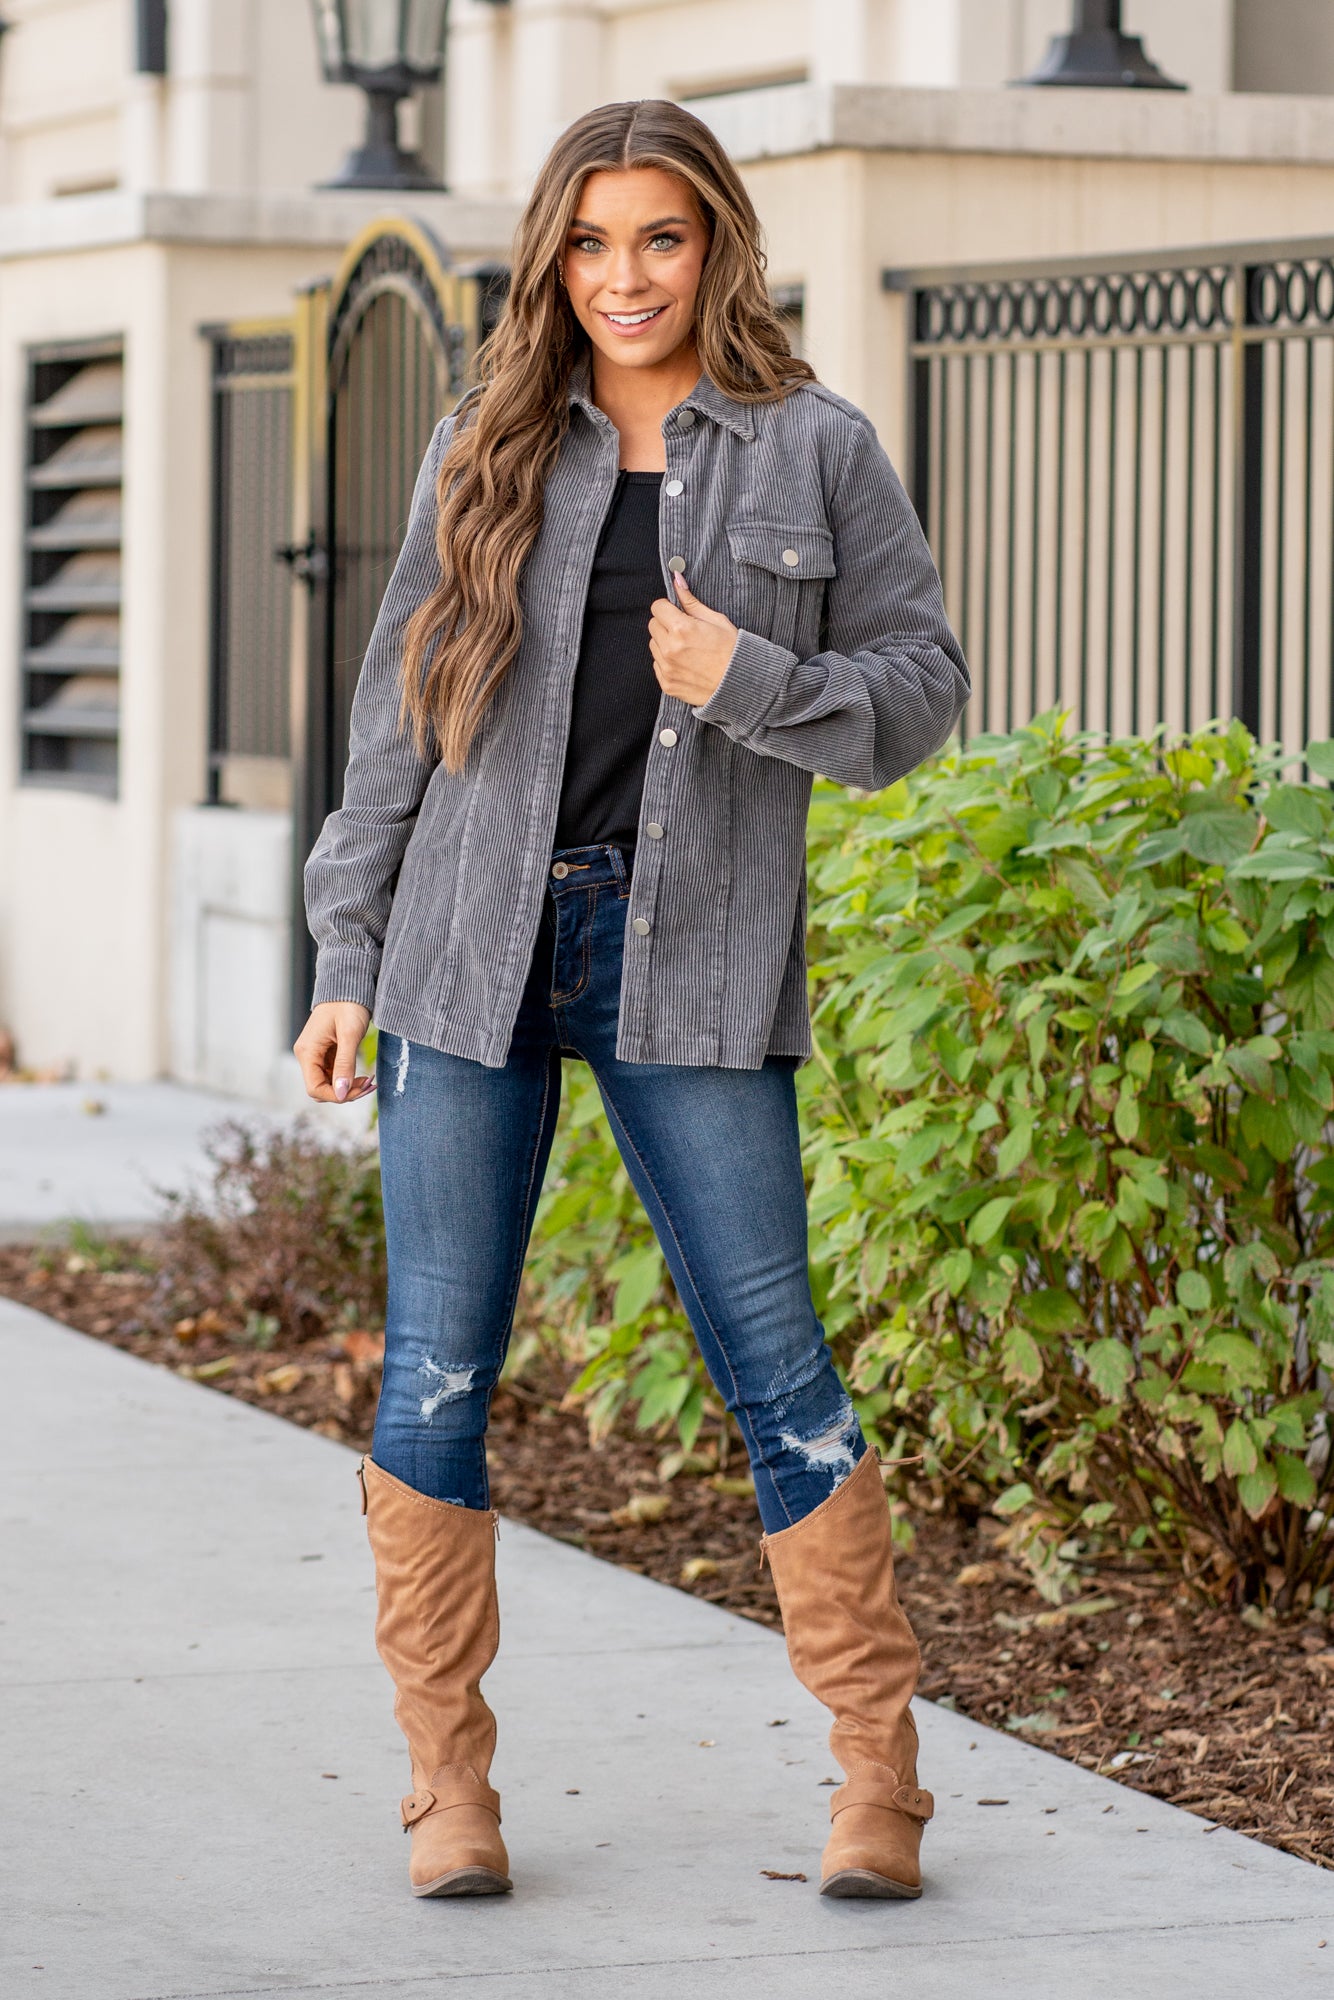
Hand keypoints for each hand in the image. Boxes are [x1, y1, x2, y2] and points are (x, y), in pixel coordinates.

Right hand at [294, 1002, 374, 1103]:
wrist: (349, 985)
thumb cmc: (348, 1004)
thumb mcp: (350, 1035)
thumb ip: (345, 1064)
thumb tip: (341, 1094)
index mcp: (307, 1051)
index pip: (314, 1088)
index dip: (336, 1095)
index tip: (359, 1090)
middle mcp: (308, 1055)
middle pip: (322, 1089)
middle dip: (345, 1092)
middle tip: (369, 1085)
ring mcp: (317, 1055)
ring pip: (330, 1084)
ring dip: (349, 1087)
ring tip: (370, 1080)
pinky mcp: (327, 1054)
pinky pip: (336, 1075)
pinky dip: (349, 1078)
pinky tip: (365, 1075)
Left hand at [648, 575, 737, 706]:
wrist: (740, 684)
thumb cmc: (732, 650)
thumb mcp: (716, 620)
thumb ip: (691, 602)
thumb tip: (677, 581)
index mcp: (682, 628)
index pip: (657, 607)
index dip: (668, 608)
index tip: (677, 613)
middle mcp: (670, 648)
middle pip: (653, 625)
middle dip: (665, 624)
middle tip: (685, 631)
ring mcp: (667, 668)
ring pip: (653, 645)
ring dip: (665, 643)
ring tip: (687, 649)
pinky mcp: (667, 684)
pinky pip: (657, 665)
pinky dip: (667, 662)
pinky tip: (686, 663)